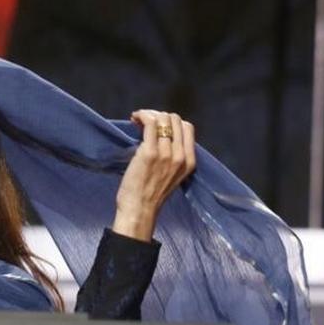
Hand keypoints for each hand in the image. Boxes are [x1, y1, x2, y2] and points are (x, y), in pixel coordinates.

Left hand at [112, 109, 196, 240]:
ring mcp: (166, 154)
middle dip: (159, 116)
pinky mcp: (150, 153)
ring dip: (148, 115)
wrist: (139, 210)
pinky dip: (141, 116)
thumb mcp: (172, 175)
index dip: (172, 122)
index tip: (157, 126)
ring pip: (162, 118)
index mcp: (189, 161)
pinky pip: (150, 123)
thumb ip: (173, 156)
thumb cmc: (150, 194)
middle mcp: (181, 156)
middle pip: (175, 120)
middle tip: (144, 123)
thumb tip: (160, 132)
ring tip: (137, 121)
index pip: (187, 127)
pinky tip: (133, 119)